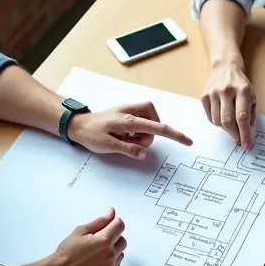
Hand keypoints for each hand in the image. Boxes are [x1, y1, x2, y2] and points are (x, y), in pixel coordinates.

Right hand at [45, 207, 127, 265]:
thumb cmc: (67, 253)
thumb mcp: (80, 231)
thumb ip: (99, 221)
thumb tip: (111, 213)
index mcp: (103, 240)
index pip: (120, 225)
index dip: (114, 222)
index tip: (109, 223)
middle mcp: (110, 253)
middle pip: (122, 239)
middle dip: (114, 235)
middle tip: (99, 237)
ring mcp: (110, 265)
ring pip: (121, 252)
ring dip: (113, 248)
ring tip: (97, 250)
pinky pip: (117, 263)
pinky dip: (111, 259)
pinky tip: (98, 259)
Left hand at [68, 102, 191, 158]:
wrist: (77, 123)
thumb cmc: (90, 134)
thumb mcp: (108, 145)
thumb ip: (128, 149)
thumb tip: (144, 153)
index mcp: (129, 120)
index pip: (158, 127)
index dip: (174, 135)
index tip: (187, 141)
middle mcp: (131, 112)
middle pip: (155, 121)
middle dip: (149, 135)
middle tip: (132, 143)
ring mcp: (128, 112)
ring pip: (148, 122)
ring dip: (141, 134)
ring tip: (124, 139)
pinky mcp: (125, 114)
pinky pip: (140, 122)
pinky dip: (136, 131)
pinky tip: (124, 136)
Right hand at [201, 60, 255, 150]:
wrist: (224, 67)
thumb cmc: (240, 83)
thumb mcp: (252, 95)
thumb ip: (251, 113)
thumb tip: (247, 132)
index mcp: (242, 91)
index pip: (242, 117)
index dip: (245, 134)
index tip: (247, 145)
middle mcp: (227, 91)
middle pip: (228, 121)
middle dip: (234, 134)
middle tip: (238, 138)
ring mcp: (213, 93)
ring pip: (218, 121)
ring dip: (226, 128)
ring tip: (231, 123)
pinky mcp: (204, 96)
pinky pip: (210, 117)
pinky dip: (217, 122)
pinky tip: (222, 115)